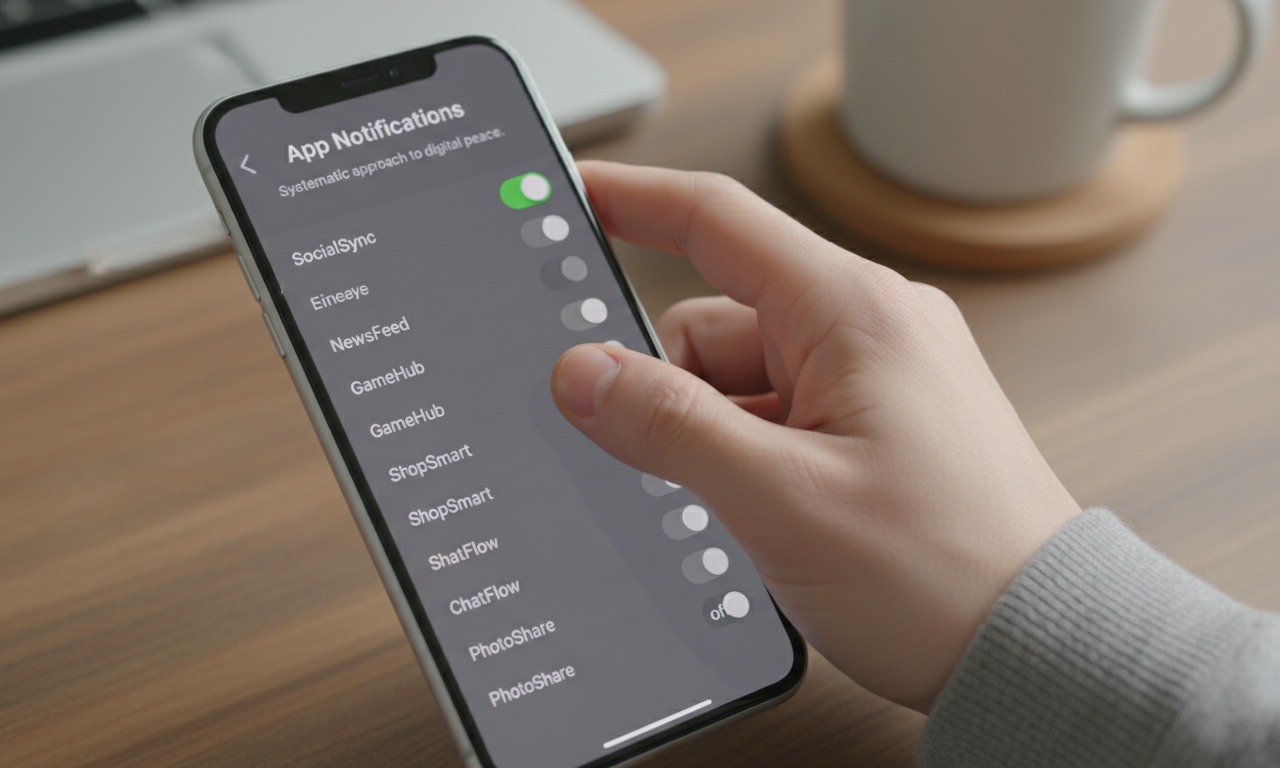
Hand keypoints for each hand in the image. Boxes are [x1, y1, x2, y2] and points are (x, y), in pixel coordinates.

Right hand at [552, 161, 1080, 712]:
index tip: (573, 192)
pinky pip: (775, 418)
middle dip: (671, 390)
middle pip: (713, 322)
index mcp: (855, 313)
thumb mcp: (781, 498)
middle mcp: (869, 331)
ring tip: (752, 513)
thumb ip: (671, 426)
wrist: (1033, 651)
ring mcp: (875, 382)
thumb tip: (584, 374)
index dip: (631, 198)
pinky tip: (764, 516)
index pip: (716, 220)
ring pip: (738, 381)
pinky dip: (747, 458)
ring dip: (713, 439)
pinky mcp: (876, 430)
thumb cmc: (947, 573)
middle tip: (675, 467)